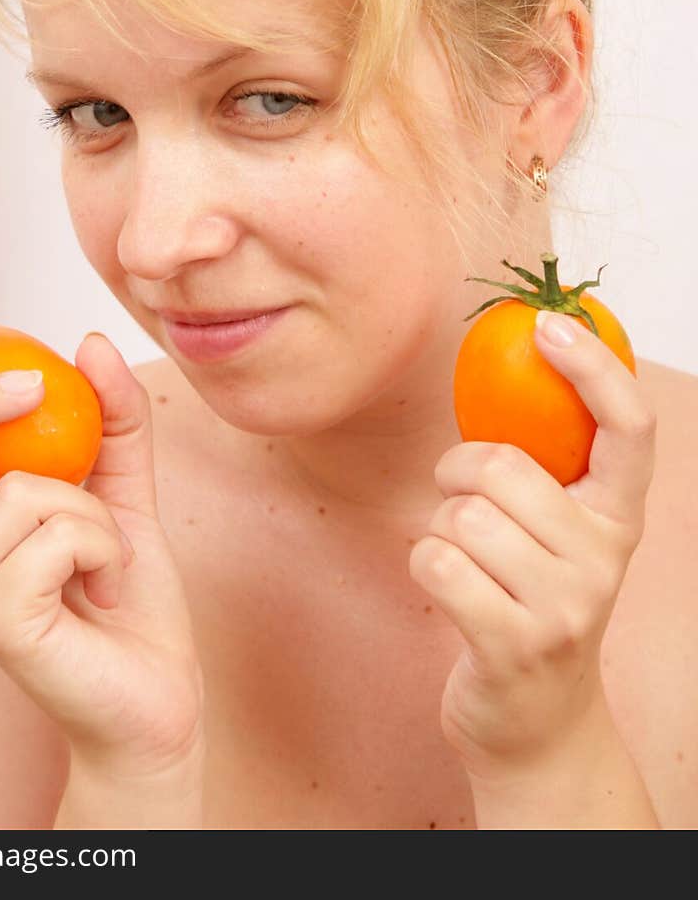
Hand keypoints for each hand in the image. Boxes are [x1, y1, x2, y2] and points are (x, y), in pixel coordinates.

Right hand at [0, 332, 205, 776]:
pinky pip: (54, 537)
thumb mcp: (126, 484)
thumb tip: (89, 344)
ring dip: (90, 506)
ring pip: (18, 493)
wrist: (158, 687)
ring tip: (108, 551)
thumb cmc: (127, 593)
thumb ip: (113, 415)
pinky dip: (103, 543)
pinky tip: (108, 582)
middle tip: (32, 384)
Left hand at [409, 308, 655, 780]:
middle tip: (463, 504)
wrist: (536, 725)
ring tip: (464, 563)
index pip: (630, 427)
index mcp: (619, 517)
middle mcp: (605, 558)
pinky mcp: (513, 644)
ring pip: (460, 517)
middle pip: (502, 468)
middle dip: (457, 475)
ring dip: (439, 530)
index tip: (549, 326)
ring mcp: (565, 606)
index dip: (594, 367)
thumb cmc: (532, 602)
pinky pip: (435, 561)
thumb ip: (544, 465)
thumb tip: (508, 355)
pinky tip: (447, 590)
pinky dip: (422, 564)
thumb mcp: (558, 534)